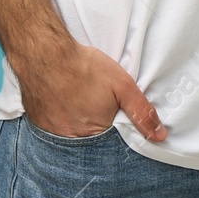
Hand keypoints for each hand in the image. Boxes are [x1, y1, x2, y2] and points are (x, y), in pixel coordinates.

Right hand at [16, 41, 167, 141]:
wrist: (44, 53)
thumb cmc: (84, 67)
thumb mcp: (122, 85)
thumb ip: (141, 111)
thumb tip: (160, 136)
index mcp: (95, 134)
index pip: (111, 144)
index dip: (114, 129)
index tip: (112, 114)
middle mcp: (72, 139)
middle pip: (90, 140)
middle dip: (96, 125)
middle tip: (93, 102)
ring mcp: (52, 133)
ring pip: (71, 134)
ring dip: (76, 122)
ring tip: (78, 100)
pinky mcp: (38, 123)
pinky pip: (53, 127)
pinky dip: (59, 118)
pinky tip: (62, 101)